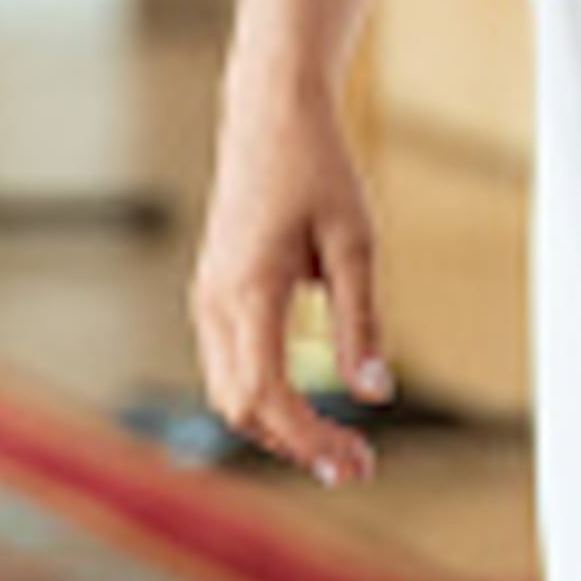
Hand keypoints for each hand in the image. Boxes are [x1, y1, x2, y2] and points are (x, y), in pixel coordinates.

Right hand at [189, 72, 396, 487]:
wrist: (270, 114)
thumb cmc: (318, 170)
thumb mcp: (356, 242)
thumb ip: (361, 321)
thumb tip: (374, 394)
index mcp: (248, 291)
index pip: (265, 395)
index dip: (309, 440)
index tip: (356, 465)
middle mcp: (214, 301)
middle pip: (239, 407)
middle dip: (296, 444)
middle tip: (359, 465)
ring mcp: (206, 297)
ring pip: (228, 391)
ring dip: (279, 425)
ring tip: (341, 443)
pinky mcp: (214, 292)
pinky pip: (229, 364)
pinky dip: (266, 395)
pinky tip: (311, 404)